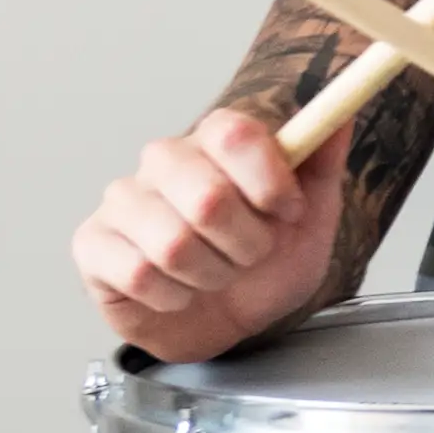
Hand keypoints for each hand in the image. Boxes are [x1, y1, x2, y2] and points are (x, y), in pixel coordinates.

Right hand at [73, 110, 343, 358]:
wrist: (229, 318)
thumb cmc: (266, 262)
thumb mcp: (313, 216)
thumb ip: (322, 164)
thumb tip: (341, 114)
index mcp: (214, 140)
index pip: (234, 133)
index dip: (269, 180)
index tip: (289, 210)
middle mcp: (163, 161)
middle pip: (207, 197)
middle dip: (246, 243)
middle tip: (252, 253)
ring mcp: (122, 201)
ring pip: (174, 244)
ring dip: (212, 274)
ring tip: (217, 274)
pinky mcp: (92, 244)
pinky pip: (137, 273)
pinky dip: (173, 296)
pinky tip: (178, 290)